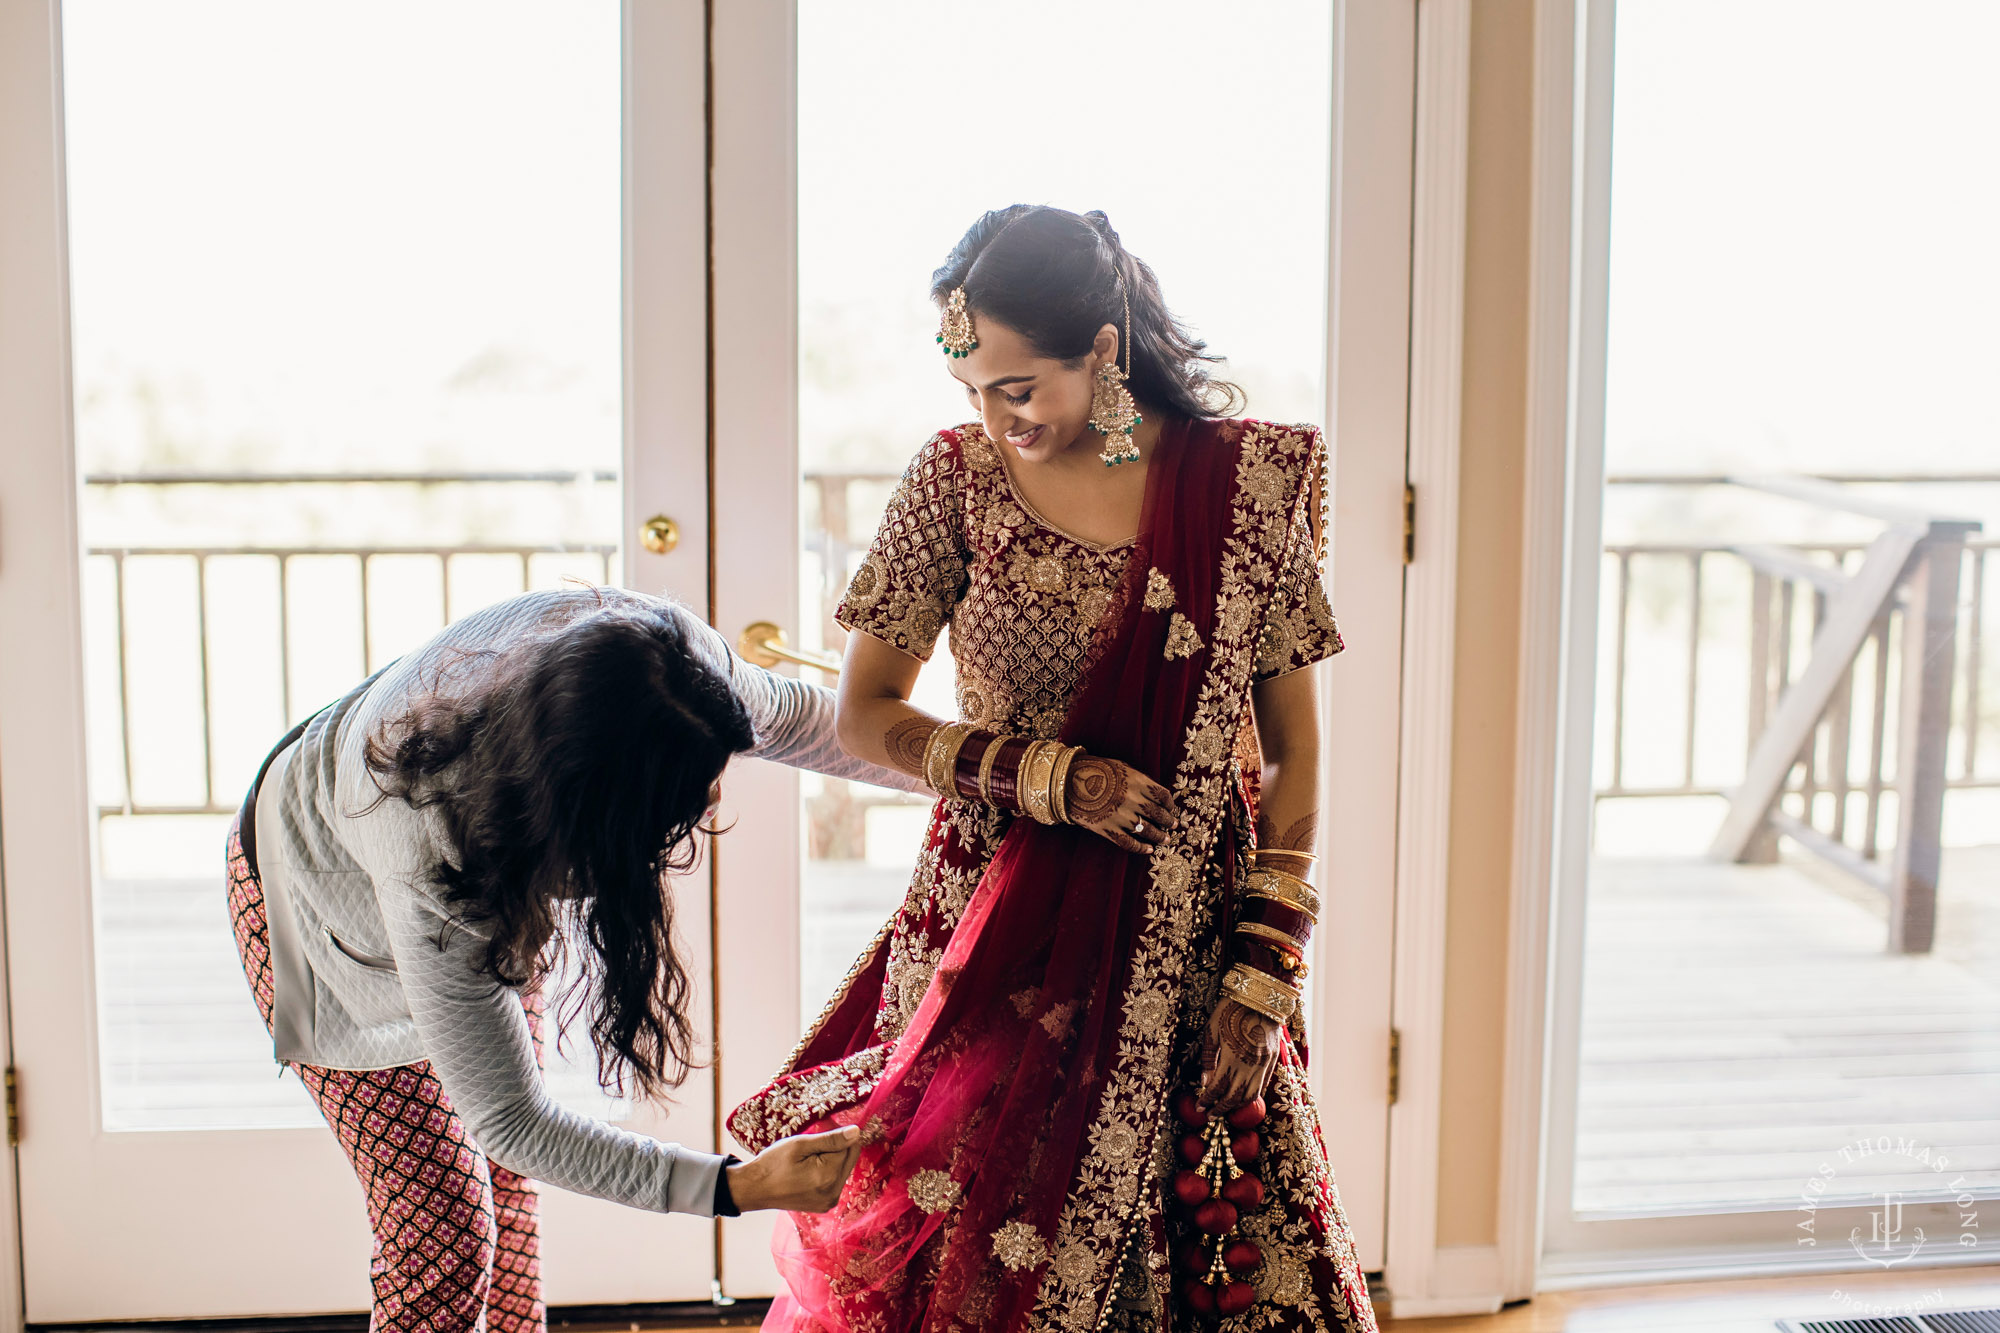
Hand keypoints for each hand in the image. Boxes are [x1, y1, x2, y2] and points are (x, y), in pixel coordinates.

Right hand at [725, 1125, 861, 1212]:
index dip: (836, 1133)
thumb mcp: (800, 1144)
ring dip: (832, 1157)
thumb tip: (857, 1132)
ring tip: (809, 1155)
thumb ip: (830, 1138)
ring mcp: (829, 1201)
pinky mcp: (825, 1204)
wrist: (754, 1188)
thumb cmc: (773, 1163)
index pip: (849, 1147)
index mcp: (827, 1177)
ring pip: (843, 1169)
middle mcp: (833, 1193)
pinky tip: (810, 1167)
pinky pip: (835, 1180)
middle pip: (850, 1159)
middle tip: (814, 1139)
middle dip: (837, 1145)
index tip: (819, 1128)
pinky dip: (827, 1170)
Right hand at [1066, 755, 1176, 852]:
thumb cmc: (1095, 771)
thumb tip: (1154, 794)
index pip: (1162, 796)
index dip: (1170, 805)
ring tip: (1165, 840)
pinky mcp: (1109, 829)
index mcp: (1138, 782)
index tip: (1172, 810)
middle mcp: (1133, 800)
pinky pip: (1129, 843)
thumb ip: (1139, 780)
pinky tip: (1148, 850)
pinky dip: (1141, 848)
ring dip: (1159, 836)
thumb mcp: (1121, 768)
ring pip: (1147, 830)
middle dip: (1169, 822)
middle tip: (1174, 826)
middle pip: (1158, 814)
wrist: (1068, 782)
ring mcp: (1121, 816)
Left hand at [1198, 999, 1281, 1109]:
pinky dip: (1251, 1095)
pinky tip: (1241, 1097)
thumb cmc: (1230, 1010)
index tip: (1199, 1107)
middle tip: (1209, 1115)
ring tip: (1224, 1109)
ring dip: (1236, 1106)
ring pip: (1251, 1095)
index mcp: (1232, 1057)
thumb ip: (1209, 1058)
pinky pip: (1262, 1085)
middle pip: (1234, 1097)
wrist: (1259, 996)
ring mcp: (1264, 1064)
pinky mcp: (1273, 1060)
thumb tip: (1205, 1082)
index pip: (1218, 1088)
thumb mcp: (1211, 1030)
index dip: (1207, 1100)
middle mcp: (1250, 1064)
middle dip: (1220, 1109)